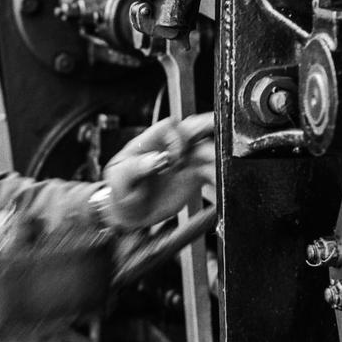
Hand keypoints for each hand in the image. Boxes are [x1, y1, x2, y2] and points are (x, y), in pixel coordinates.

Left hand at [102, 111, 215, 229]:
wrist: (130, 214)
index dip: (176, 138)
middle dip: (208, 127)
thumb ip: (134, 168)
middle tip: (221, 131)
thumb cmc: (120, 192)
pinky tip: (222, 182)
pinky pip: (212, 171)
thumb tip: (155, 159)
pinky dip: (219, 175)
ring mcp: (184, 161)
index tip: (172, 159)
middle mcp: (170, 147)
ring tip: (221, 167)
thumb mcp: (119, 180)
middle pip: (193, 129)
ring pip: (207, 150)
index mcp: (150, 142)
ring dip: (217, 156)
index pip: (169, 127)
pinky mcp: (195, 177)